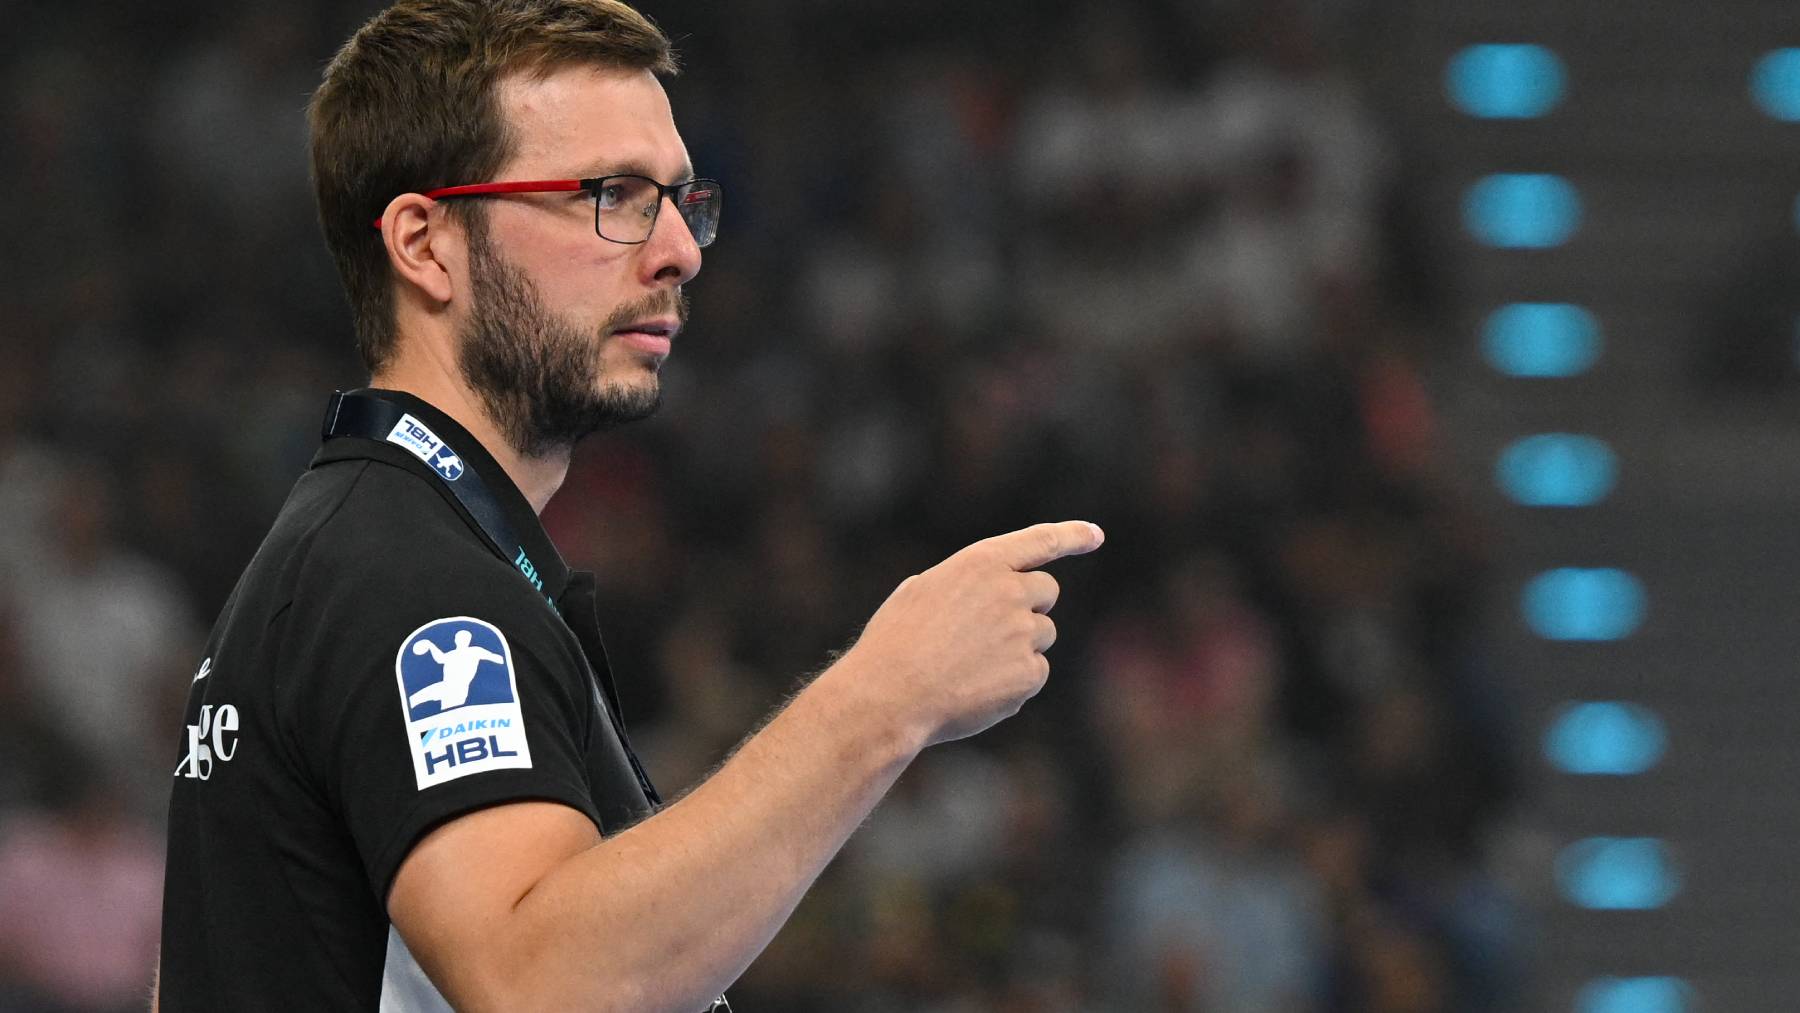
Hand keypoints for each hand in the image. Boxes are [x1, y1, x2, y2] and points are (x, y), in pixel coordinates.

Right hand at [842, 520, 1104, 747]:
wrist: (890, 696)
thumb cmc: (894, 644)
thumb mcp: (921, 592)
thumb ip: (965, 584)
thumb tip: (987, 596)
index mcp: (981, 563)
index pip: (1041, 541)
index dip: (1073, 535)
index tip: (1096, 535)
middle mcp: (1010, 592)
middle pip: (1046, 592)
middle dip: (1029, 606)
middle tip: (993, 629)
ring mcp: (1023, 633)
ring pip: (1042, 635)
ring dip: (1018, 646)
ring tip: (971, 664)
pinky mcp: (1029, 674)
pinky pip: (1035, 672)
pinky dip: (1014, 681)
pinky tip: (977, 688)